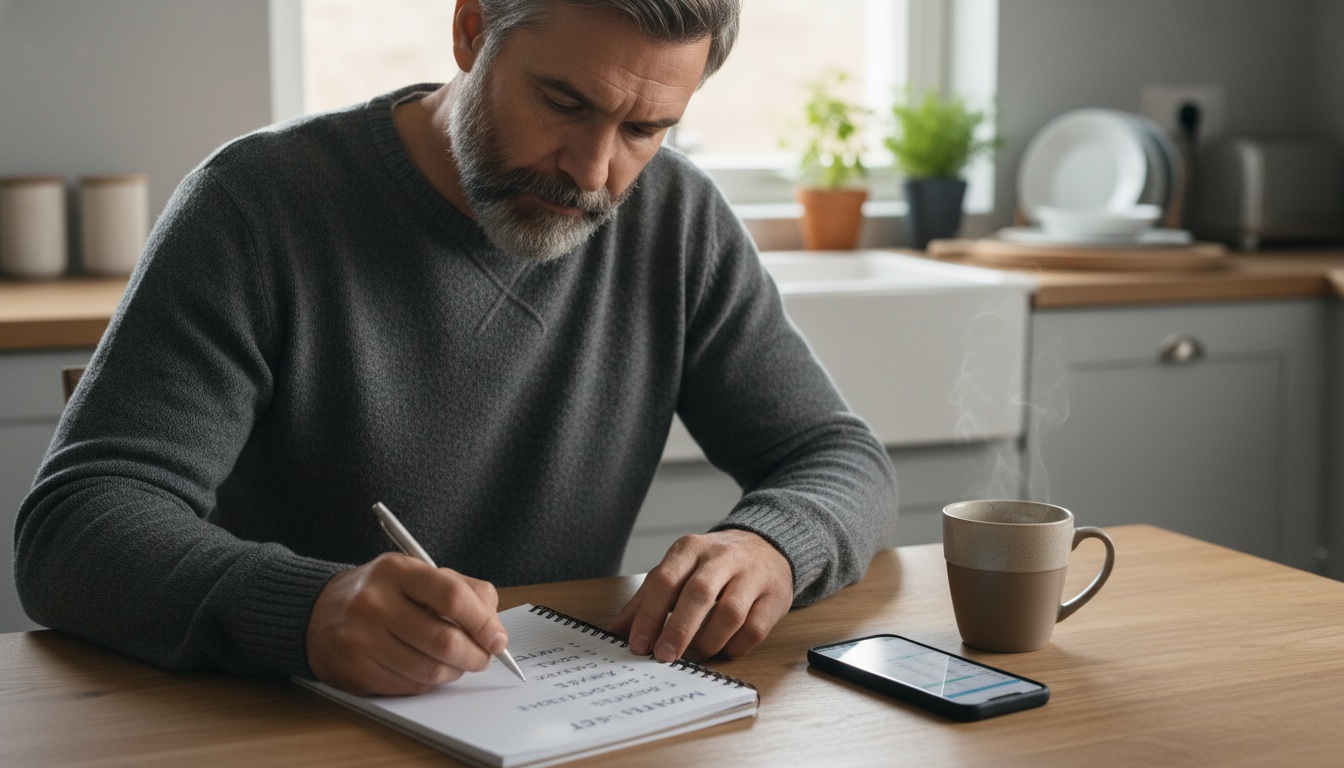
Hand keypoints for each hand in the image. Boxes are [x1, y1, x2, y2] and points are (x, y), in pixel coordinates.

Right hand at [306, 553, 507, 695]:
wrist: (316, 613)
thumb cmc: (380, 592)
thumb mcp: (416, 573)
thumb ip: (461, 589)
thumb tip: (494, 626)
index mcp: (396, 571)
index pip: (453, 597)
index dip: (484, 622)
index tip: (497, 637)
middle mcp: (375, 604)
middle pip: (445, 640)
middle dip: (476, 655)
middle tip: (484, 656)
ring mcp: (362, 641)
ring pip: (431, 670)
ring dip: (456, 671)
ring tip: (458, 662)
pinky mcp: (355, 673)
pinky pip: (410, 686)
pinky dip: (430, 681)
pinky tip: (428, 667)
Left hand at [610, 530, 792, 662]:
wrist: (767, 547)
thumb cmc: (713, 565)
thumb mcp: (677, 570)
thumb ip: (646, 599)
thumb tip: (615, 632)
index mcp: (690, 549)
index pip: (664, 580)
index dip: (649, 616)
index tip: (637, 645)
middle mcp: (721, 557)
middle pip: (698, 594)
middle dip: (678, 630)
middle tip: (664, 657)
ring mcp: (752, 576)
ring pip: (730, 614)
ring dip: (707, 642)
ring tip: (694, 656)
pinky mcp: (775, 596)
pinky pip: (754, 629)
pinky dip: (735, 646)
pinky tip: (723, 649)